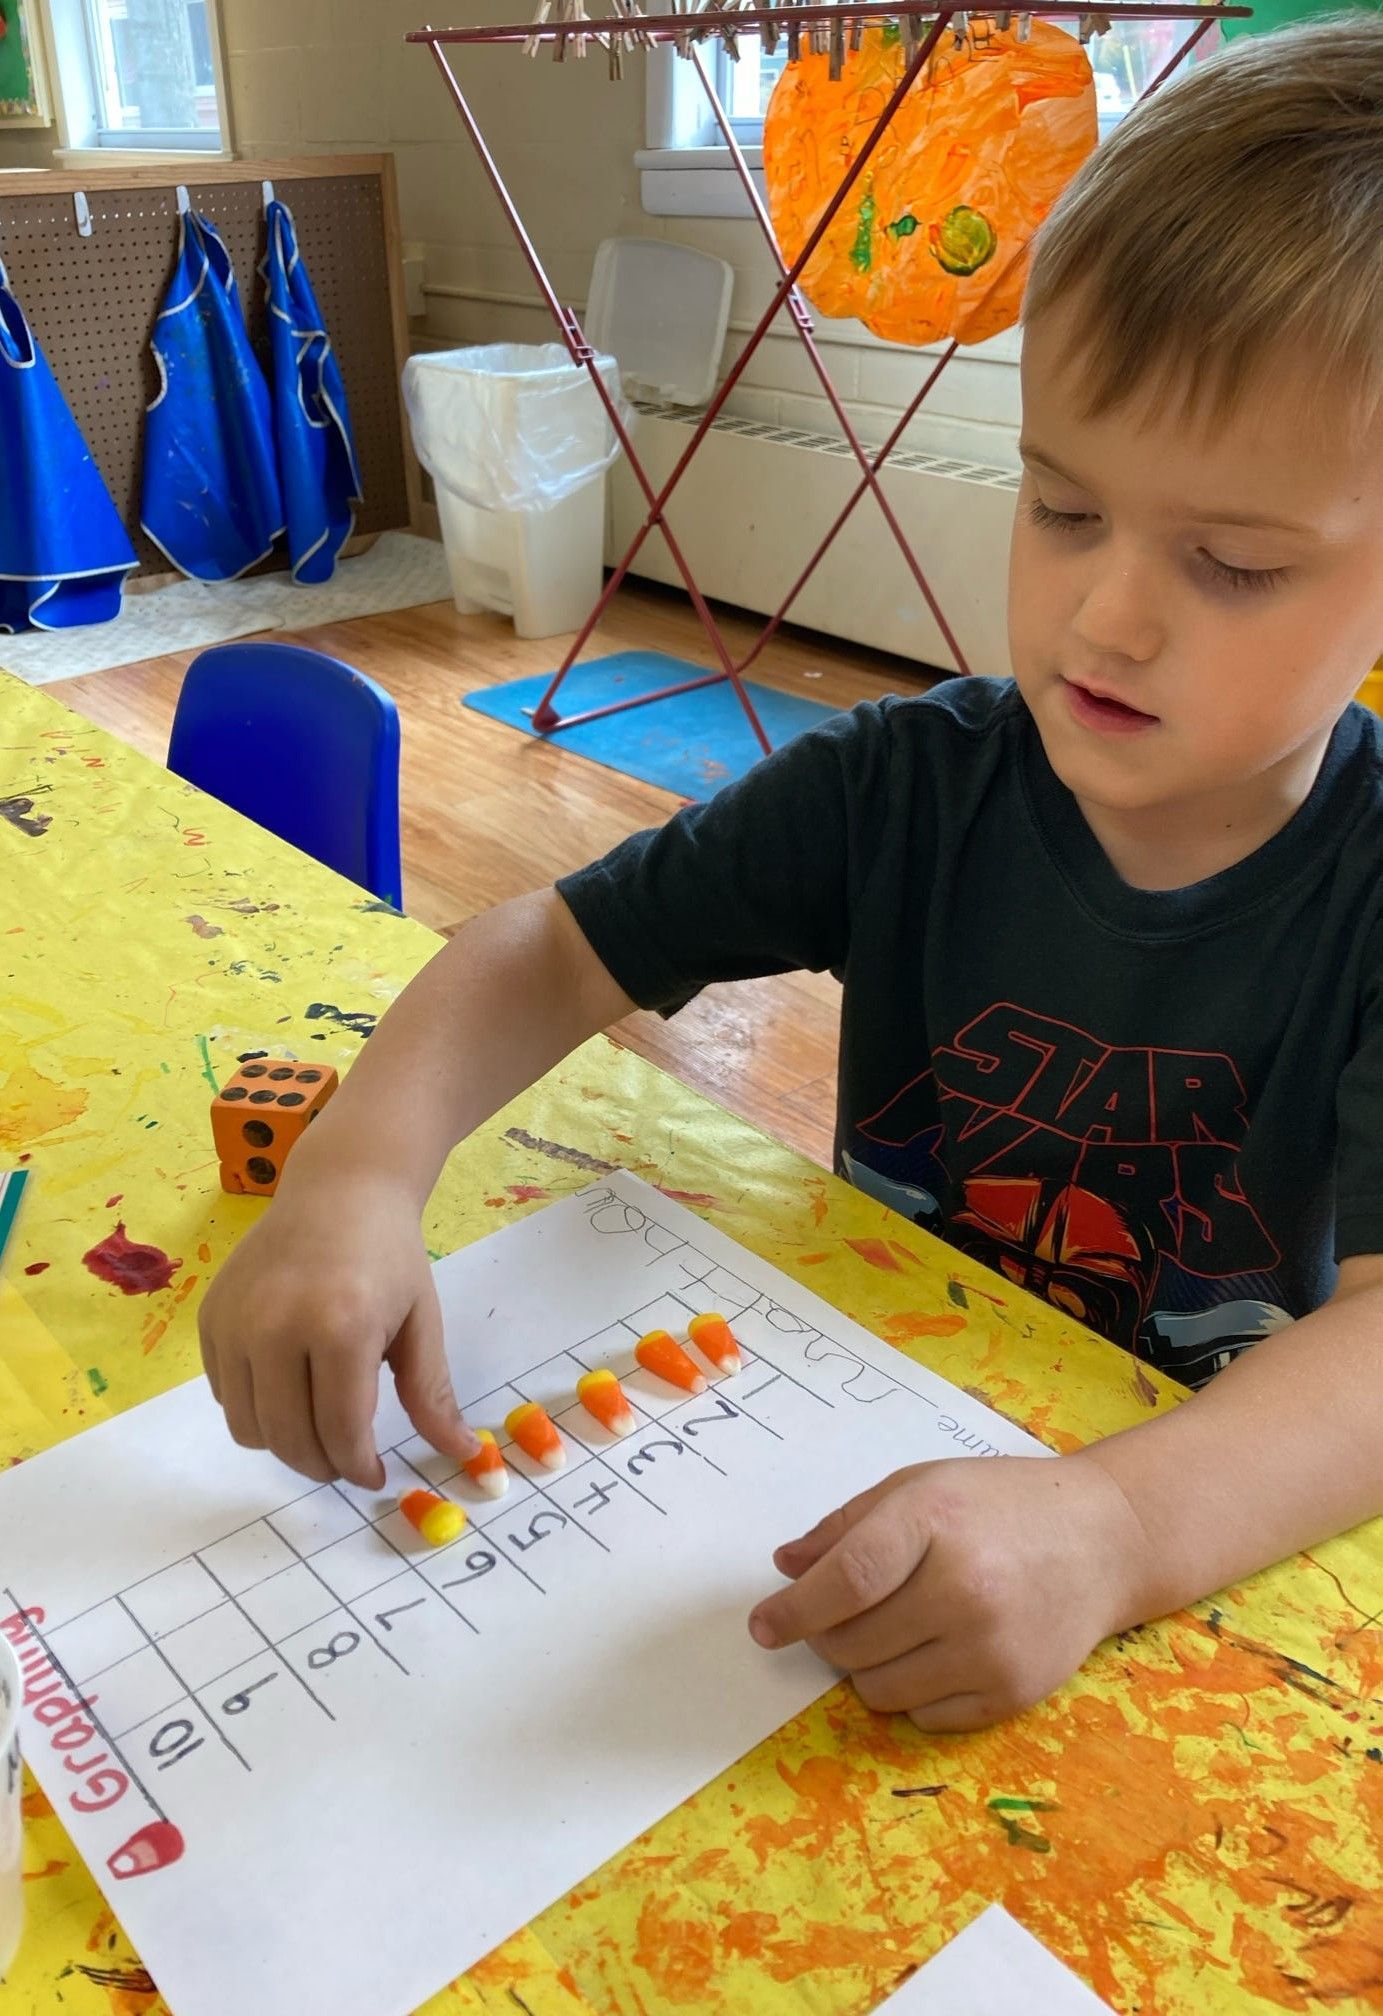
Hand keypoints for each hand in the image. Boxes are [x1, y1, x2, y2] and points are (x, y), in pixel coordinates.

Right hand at [199, 1171, 479, 1489]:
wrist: (339, 1188)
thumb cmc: (389, 1254)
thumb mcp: (421, 1321)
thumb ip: (432, 1393)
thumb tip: (461, 1453)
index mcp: (339, 1326)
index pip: (340, 1431)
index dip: (359, 1468)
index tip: (374, 1475)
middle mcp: (275, 1325)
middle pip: (289, 1439)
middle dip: (322, 1466)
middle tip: (346, 1460)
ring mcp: (234, 1321)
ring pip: (248, 1428)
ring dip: (285, 1443)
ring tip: (317, 1425)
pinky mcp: (210, 1317)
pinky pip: (224, 1395)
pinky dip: (255, 1408)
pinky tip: (288, 1385)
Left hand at [747, 1454, 1153, 1730]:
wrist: (1104, 1539)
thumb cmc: (999, 1505)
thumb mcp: (921, 1485)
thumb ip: (848, 1526)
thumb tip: (786, 1568)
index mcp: (933, 1521)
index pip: (845, 1580)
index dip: (794, 1611)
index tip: (762, 1628)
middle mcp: (964, 1588)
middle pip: (850, 1643)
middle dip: (828, 1636)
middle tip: (843, 1615)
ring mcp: (992, 1647)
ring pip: (877, 1690)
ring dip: (866, 1668)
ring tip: (898, 1630)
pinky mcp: (1014, 1692)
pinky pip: (923, 1717)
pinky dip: (912, 1693)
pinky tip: (938, 1651)